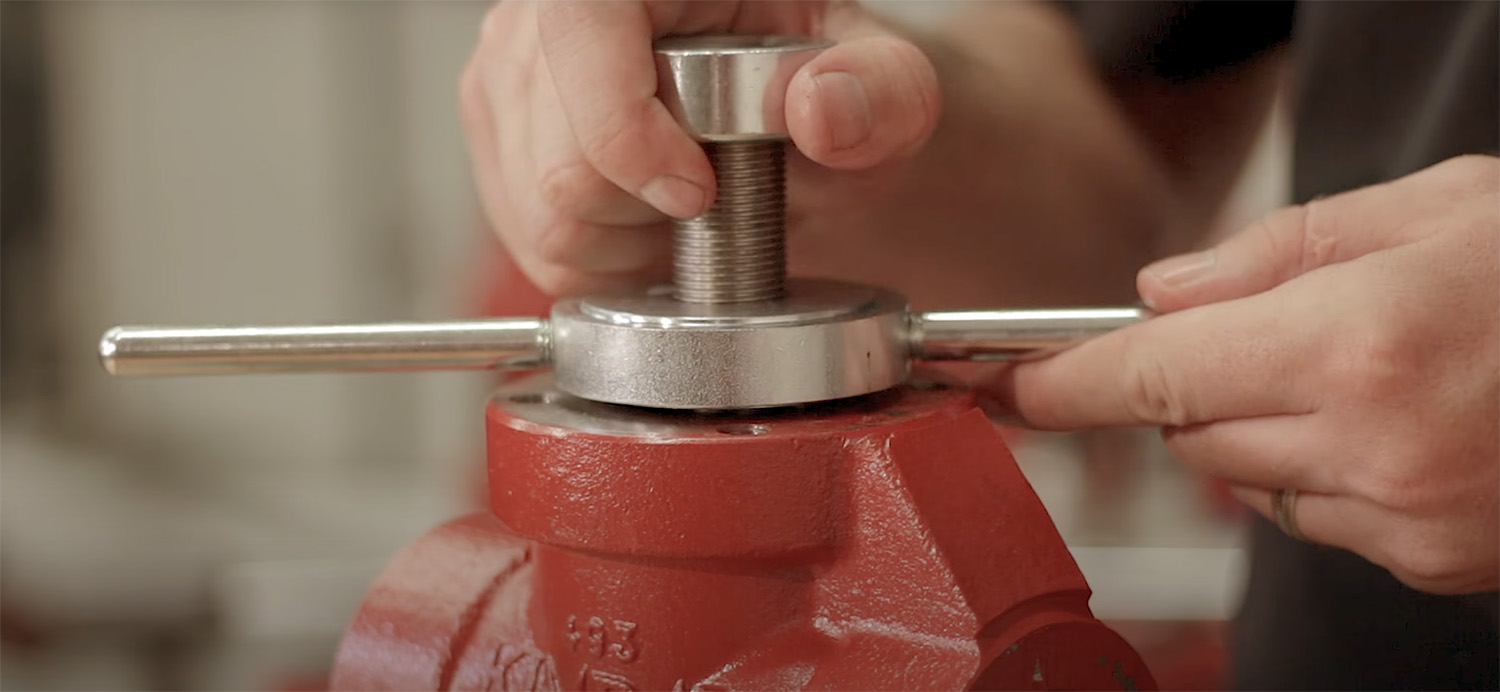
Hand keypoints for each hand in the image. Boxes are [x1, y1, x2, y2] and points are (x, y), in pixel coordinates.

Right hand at [459, 0, 938, 294]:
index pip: (581, 34)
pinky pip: (531, 240)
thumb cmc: (825, 82)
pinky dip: (604, 257)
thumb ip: (881, 92)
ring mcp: (508, 70)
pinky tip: (650, 217)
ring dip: (632, 241)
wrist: (783, 107)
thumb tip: (820, 110)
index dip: (629, 135)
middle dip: (653, 209)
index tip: (701, 192)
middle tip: (720, 185)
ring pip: (544, 215)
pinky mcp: (496, 130)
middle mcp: (547, 10)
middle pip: (563, 163)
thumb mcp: (884, 81)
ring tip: (689, 199)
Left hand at [993, 155, 1499, 594]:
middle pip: (1192, 433)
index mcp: (1357, 340)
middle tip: (1257, 338)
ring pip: (1249, 483)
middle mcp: (1373, 443)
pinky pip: (1321, 519)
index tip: (1018, 388)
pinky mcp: (1436, 559)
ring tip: (1361, 369)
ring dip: (1263, 430)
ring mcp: (1406, 514)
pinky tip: (1398, 425)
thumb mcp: (1433, 207)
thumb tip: (1165, 294)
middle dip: (1192, 385)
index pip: (1154, 376)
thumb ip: (1276, 250)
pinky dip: (1324, 476)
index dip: (1070, 385)